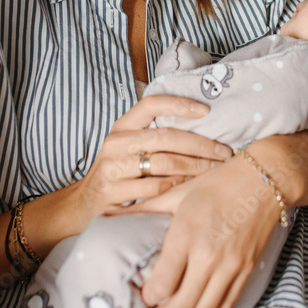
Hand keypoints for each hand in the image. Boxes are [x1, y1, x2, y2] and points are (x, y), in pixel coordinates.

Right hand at [69, 94, 233, 231]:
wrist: (83, 204)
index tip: (205, 110)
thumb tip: (199, 125)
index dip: (179, 104)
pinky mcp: (114, 191)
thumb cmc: (116, 172)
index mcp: (122, 126)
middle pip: (166, 137)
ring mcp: (113, 167)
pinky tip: (191, 186)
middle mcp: (116, 142)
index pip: (151, 104)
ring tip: (214, 170)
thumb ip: (153, 135)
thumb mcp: (127, 147)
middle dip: (200, 144)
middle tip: (223, 152)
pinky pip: (155, 187)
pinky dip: (177, 186)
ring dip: (195, 167)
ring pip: (164, 162)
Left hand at [121, 153, 282, 307]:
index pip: (162, 283)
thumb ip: (143, 210)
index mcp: (187, 234)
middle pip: (181, 306)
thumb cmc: (218, 183)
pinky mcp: (246, 272)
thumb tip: (107, 216)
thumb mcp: (178, 193)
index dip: (147, 299)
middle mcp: (210, 255)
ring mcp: (231, 267)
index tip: (139, 298)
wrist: (266, 180)